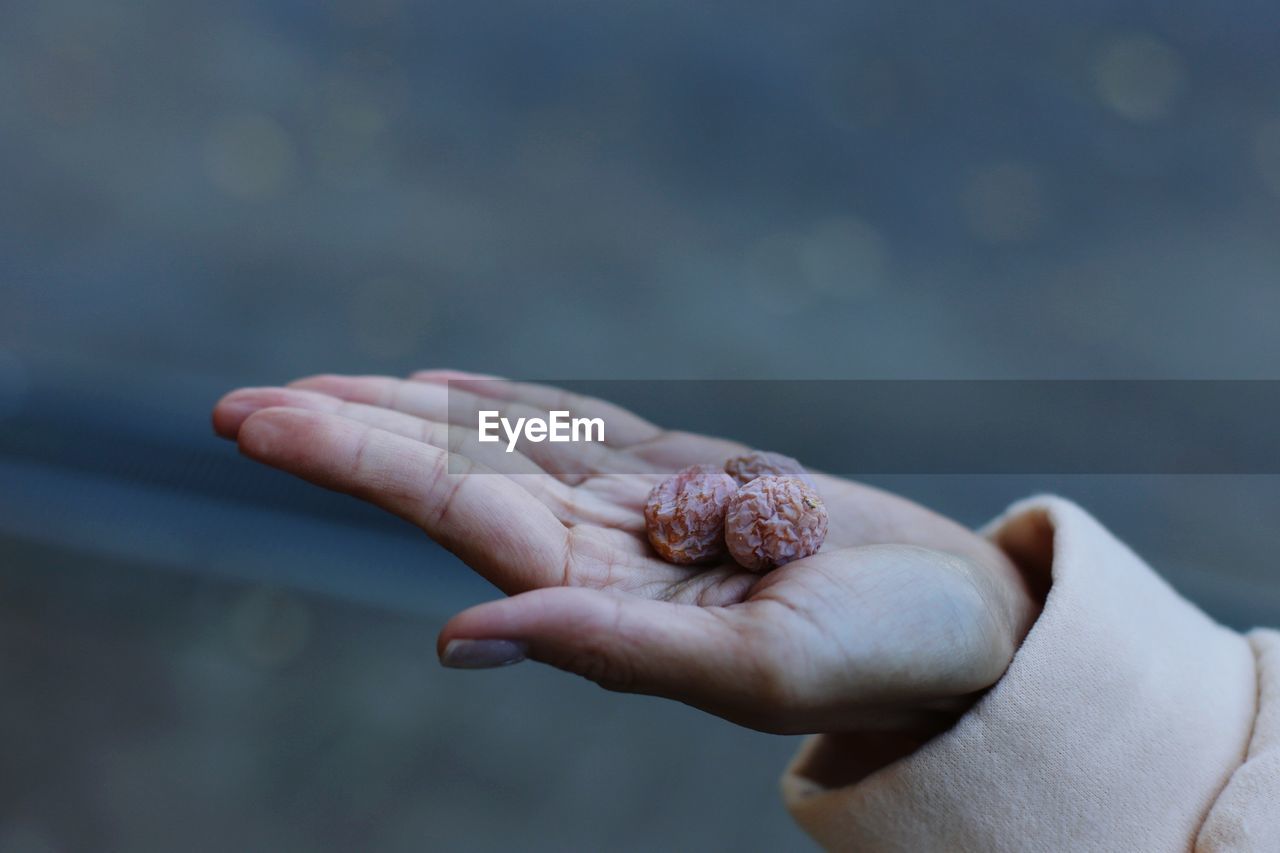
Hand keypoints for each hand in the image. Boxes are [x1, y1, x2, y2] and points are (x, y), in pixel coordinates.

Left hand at [213, 371, 1039, 735]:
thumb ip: (602, 648)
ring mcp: (633, 508)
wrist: (953, 626)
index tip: (254, 421)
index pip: (446, 510)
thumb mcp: (749, 667)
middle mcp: (595, 550)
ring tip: (315, 390)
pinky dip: (502, 398)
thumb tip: (454, 637)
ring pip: (498, 441)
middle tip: (237, 405)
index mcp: (595, 596)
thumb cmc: (876, 655)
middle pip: (446, 471)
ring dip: (403, 411)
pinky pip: (572, 425)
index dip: (348, 460)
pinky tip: (442, 387)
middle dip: (343, 435)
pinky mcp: (684, 472)